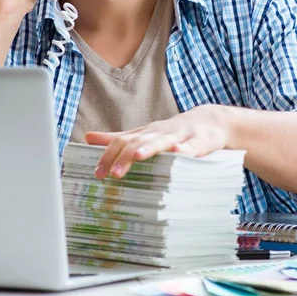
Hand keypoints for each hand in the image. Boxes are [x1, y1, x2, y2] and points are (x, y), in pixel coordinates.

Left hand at [84, 105, 229, 178]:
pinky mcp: (199, 142)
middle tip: (112, 174)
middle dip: (124, 157)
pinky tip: (177, 151)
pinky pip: (191, 146)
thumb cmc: (172, 131)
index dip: (109, 155)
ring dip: (149, 148)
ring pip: (161, 141)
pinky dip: (183, 148)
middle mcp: (159, 132)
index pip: (122, 141)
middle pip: (138, 141)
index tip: (97, 173)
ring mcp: (179, 136)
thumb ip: (118, 137)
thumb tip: (87, 137)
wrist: (208, 121)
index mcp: (145, 133)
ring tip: (137, 157)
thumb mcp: (143, 134)